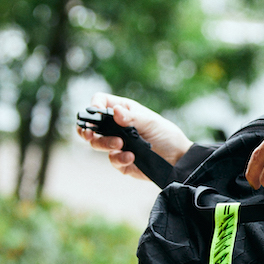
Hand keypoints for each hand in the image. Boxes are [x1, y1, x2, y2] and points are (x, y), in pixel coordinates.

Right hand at [77, 94, 191, 181]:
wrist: (177, 159)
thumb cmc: (165, 134)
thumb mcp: (150, 122)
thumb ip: (132, 118)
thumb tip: (115, 111)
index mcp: (122, 111)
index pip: (100, 102)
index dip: (94, 105)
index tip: (96, 112)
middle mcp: (115, 127)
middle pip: (91, 125)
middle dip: (86, 129)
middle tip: (90, 134)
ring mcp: (116, 144)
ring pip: (97, 143)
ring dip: (105, 143)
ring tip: (120, 144)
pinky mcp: (120, 161)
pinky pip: (112, 160)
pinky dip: (119, 158)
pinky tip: (131, 156)